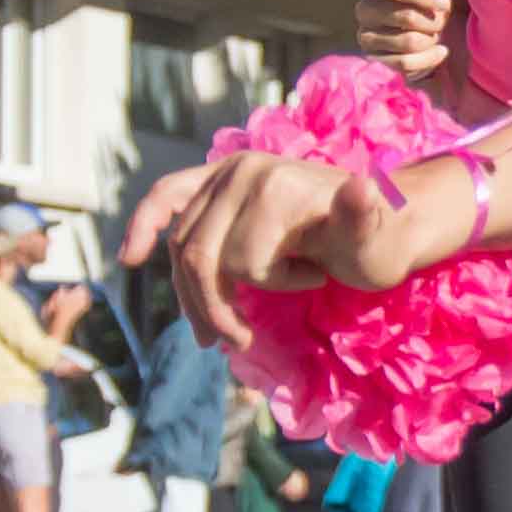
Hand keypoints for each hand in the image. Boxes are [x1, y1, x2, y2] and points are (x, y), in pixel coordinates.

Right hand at [146, 150, 439, 347]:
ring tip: (220, 331)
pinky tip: (129, 257)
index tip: (315, 279)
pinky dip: (146, 226)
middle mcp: (243, 170)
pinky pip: (167, 199)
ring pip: (182, 246)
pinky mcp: (216, 180)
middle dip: (215, 304)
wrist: (382, 219)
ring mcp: (226, 173)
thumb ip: (363, 217)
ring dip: (195, 293)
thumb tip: (360, 189)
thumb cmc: (378, 239)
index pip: (237, 260)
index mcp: (274, 184)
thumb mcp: (375, 239)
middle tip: (241, 342)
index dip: (270, 284)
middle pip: (198, 255)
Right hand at [355, 0, 455, 70]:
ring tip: (436, 34)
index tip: (445, 3)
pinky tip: (441, 51)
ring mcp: (365, 34)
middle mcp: (365, 7)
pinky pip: (405, 63)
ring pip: (409, 42)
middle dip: (434, 22)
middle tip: (442, 21)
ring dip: (431, 40)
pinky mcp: (373, 57)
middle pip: (407, 17)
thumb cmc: (427, 4)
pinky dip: (429, 58)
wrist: (422, 32)